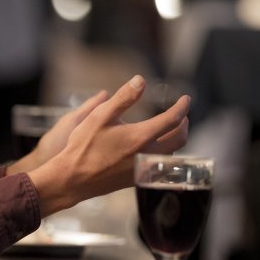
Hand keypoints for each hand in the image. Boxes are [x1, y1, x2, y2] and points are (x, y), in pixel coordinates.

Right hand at [26, 75, 189, 216]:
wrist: (73, 179)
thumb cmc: (84, 146)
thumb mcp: (100, 115)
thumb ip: (123, 97)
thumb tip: (141, 80)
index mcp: (141, 136)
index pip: (172, 119)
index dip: (182, 106)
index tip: (186, 99)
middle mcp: (147, 154)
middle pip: (179, 139)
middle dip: (183, 124)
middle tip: (181, 115)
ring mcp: (143, 169)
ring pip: (171, 154)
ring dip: (175, 140)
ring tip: (169, 130)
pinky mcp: (136, 179)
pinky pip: (160, 166)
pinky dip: (164, 154)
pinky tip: (155, 150)